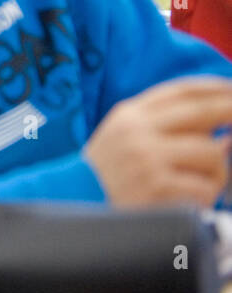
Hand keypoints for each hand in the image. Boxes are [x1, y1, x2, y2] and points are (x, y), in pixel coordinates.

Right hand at [84, 76, 231, 209]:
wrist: (75, 204)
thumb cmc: (105, 175)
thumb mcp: (125, 140)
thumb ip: (165, 128)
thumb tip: (223, 132)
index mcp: (129, 114)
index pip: (182, 91)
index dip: (216, 89)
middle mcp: (137, 131)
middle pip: (202, 112)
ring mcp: (147, 158)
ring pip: (212, 152)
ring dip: (216, 172)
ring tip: (201, 185)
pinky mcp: (156, 187)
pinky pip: (205, 186)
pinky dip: (205, 197)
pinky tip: (190, 202)